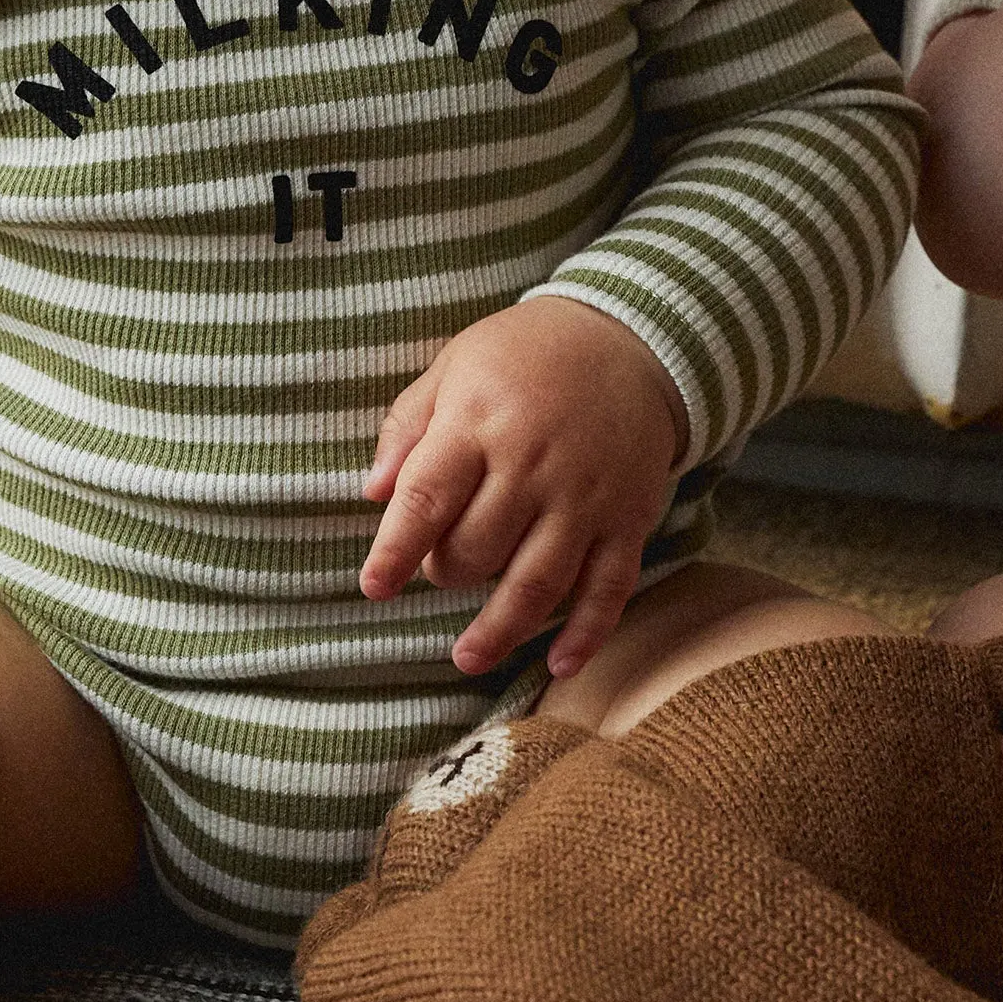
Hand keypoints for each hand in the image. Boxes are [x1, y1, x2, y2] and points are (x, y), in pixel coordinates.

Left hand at [360, 297, 687, 680]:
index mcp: (481, 422)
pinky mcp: (628, 517)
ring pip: (539, 582)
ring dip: (501, 629)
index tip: (373, 586)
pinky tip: (560, 664)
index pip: (428, 498)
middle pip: (478, 548)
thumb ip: (408, 427)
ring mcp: (587, 496)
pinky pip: (609, 586)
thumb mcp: (456, 365)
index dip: (394, 550)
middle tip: (441, 568)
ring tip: (468, 657)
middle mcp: (535, 464)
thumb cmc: (526, 354)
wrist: (631, 337)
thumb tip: (371, 493)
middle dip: (447, 572)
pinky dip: (586, 632)